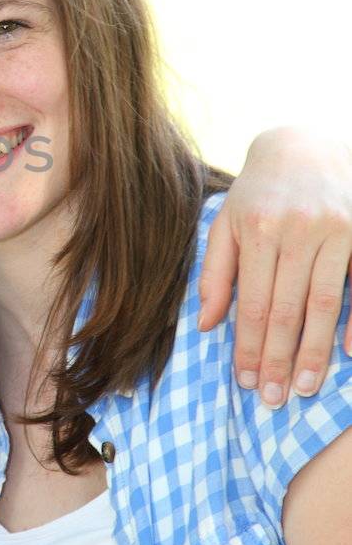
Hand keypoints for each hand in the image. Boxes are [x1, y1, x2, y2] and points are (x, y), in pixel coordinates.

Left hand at [199, 128, 351, 406]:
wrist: (307, 145)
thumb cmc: (260, 192)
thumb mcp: (228, 222)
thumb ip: (216, 273)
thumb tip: (206, 325)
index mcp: (259, 228)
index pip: (251, 302)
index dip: (247, 346)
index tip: (243, 381)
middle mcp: (297, 230)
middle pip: (286, 309)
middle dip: (278, 359)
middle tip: (273, 399)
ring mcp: (335, 231)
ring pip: (323, 303)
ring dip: (314, 352)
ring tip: (305, 389)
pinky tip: (349, 355)